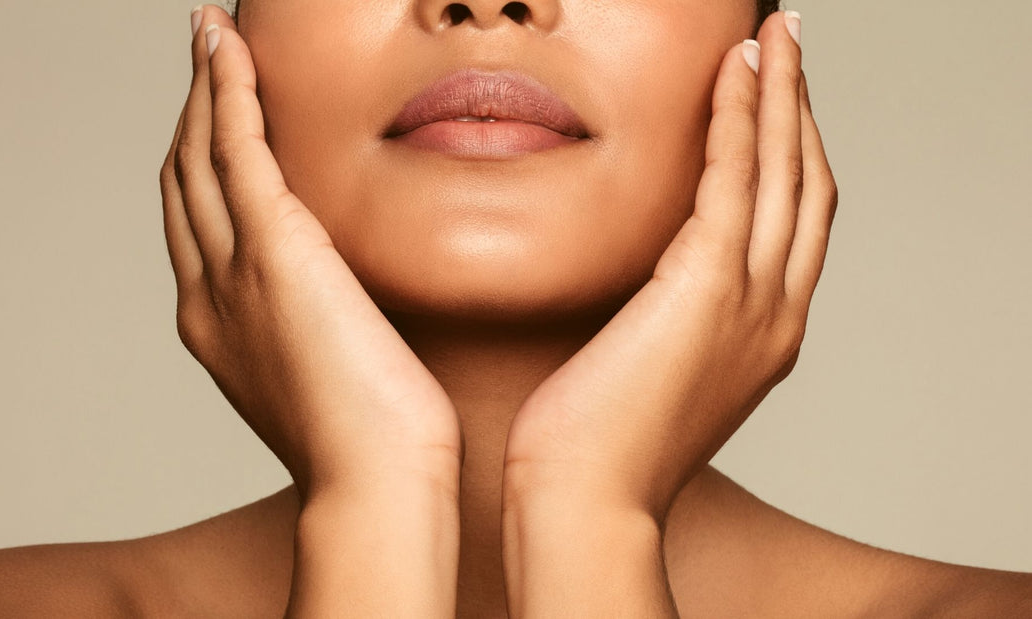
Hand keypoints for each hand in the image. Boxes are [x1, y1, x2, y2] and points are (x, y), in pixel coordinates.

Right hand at [158, 6, 461, 500]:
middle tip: (205, 60)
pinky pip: (234, 147)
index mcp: (219, 326)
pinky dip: (226, 90)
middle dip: (190, 114)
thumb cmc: (375, 443)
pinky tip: (228, 48)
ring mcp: (231, 271)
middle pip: (183, 181)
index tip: (216, 121)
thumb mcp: (330, 375)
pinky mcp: (273, 249)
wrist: (376, 480)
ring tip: (211, 37)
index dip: (198, 165)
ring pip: (198, 154)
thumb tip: (351, 306)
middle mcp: (208, 294)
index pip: (198, 225)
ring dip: (202, 88)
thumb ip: (321, 330)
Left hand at [504, 13, 837, 522]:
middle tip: (789, 45)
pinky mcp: (706, 288)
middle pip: (808, 186)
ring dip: (781, 95)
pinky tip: (731, 74)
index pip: (795, 224)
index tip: (775, 102)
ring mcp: (753, 303)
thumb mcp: (653, 372)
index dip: (792, 154)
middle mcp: (777, 314)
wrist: (587, 500)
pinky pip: (734, 181)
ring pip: (784, 173)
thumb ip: (670, 320)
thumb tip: (644, 282)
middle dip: (802, 109)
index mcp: (765, 336)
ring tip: (774, 36)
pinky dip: (738, 121)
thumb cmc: (599, 446)